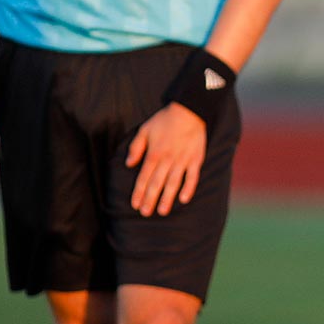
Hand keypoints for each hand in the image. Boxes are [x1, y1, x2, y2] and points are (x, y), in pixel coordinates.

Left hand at [126, 102, 206, 216]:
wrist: (189, 111)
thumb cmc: (164, 120)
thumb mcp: (144, 130)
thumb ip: (136, 148)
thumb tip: (128, 164)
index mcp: (154, 154)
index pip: (144, 177)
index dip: (139, 192)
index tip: (135, 204)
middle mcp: (167, 160)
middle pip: (157, 183)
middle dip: (150, 199)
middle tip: (146, 213)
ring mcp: (182, 161)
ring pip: (173, 183)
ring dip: (167, 198)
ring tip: (162, 211)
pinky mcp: (195, 160)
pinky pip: (192, 177)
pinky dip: (189, 188)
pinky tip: (184, 199)